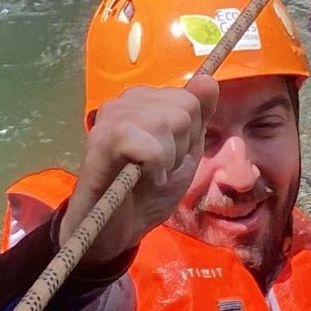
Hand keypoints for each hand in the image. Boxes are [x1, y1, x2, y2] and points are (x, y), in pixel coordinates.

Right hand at [59, 75, 218, 268]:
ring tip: (146, 174)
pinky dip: (154, 167)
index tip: (168, 157)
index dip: (188, 136)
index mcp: (145, 99)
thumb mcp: (185, 152)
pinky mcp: (102, 140)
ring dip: (166, 160)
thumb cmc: (148, 191)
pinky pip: (150, 145)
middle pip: (184, 109)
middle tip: (156, 169)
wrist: (116, 230)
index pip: (191, 99)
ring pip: (169, 123)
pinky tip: (139, 179)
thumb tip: (208, 80)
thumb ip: (199, 116)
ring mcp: (112, 116)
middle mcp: (126, 100)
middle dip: (179, 147)